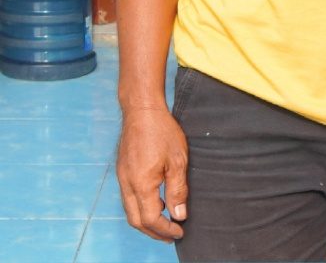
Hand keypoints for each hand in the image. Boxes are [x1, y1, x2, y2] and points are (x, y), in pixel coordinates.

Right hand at [117, 106, 187, 241]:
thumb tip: (179, 215)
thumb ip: (178, 190)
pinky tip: (157, 203)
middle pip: (136, 220)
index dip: (165, 229)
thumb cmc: (162, 133)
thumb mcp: (178, 161)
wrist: (142, 111)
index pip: (150, 219)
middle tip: (171, 235)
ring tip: (166, 222)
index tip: (180, 232)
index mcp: (141, 184)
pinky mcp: (123, 172)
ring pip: (130, 210)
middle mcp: (127, 185)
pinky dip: (142, 207)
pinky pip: (129, 198)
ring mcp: (122, 178)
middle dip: (153, 231)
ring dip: (147, 221)